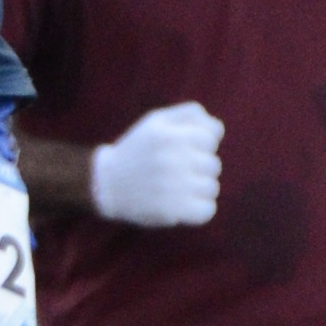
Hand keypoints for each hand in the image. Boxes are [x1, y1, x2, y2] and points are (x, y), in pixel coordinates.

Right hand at [90, 102, 223, 227]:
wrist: (107, 183)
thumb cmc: (138, 148)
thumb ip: (189, 114)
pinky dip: (199, 209)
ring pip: (212, 188)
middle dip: (199, 167)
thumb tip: (219, 130)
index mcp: (169, 135)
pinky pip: (207, 211)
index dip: (200, 144)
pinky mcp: (172, 212)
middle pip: (214, 165)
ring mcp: (172, 188)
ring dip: (199, 189)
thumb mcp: (157, 120)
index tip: (183, 149)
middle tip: (178, 171)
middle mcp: (171, 160)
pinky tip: (183, 204)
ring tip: (179, 187)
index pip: (211, 137)